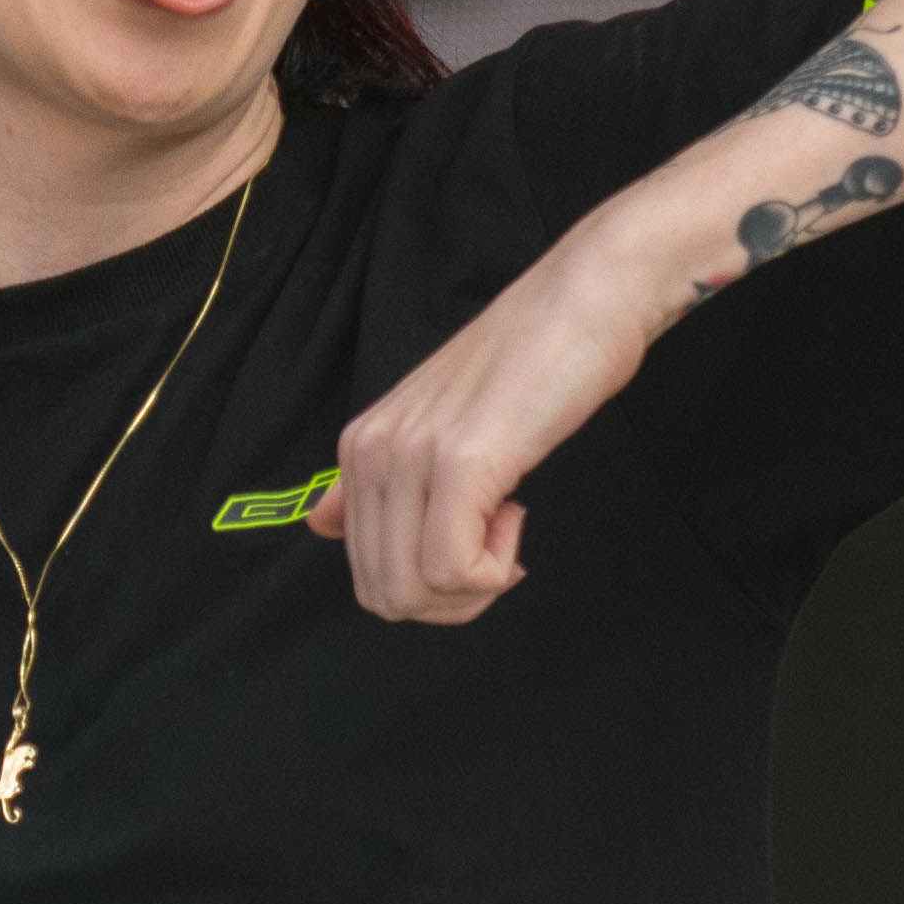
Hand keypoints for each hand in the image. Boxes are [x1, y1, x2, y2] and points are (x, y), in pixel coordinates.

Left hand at [310, 239, 661, 623]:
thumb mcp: (434, 423)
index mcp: (359, 449)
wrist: (584, 302)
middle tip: (497, 552)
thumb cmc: (529, 365)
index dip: (430, 588)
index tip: (476, 542)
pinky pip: (453, 569)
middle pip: (386, 595)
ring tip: (506, 525)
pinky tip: (516, 514)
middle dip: (450, 601)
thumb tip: (320, 524)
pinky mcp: (461, 462)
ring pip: (414, 592)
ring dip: (474, 585)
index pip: (365, 575)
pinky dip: (493, 569)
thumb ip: (374, 479)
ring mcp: (413, 457)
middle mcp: (372, 453)